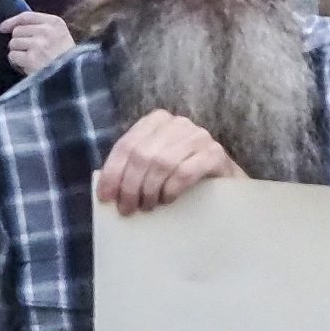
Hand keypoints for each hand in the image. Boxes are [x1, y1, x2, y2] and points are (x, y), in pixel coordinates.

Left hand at [1, 9, 73, 74]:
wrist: (74, 78)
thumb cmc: (66, 59)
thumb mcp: (60, 36)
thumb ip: (41, 28)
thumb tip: (12, 27)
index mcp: (55, 22)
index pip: (26, 16)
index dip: (12, 21)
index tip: (2, 28)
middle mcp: (47, 31)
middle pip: (17, 30)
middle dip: (19, 41)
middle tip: (29, 52)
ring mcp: (38, 44)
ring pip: (13, 43)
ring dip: (18, 52)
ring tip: (31, 60)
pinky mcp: (32, 59)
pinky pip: (13, 56)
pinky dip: (17, 63)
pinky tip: (28, 66)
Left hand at [96, 110, 243, 215]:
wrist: (224, 188)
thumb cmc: (181, 179)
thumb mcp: (152, 168)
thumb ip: (132, 169)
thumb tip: (105, 190)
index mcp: (157, 121)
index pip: (127, 144)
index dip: (113, 172)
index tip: (105, 198)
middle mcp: (178, 123)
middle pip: (143, 154)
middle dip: (130, 185)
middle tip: (127, 209)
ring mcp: (199, 136)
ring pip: (162, 162)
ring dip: (149, 189)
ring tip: (147, 207)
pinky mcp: (216, 153)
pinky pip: (185, 171)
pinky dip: (171, 188)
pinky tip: (167, 199)